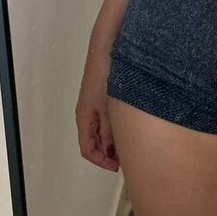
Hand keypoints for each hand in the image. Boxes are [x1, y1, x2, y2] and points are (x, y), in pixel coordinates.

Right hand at [75, 42, 119, 171]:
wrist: (107, 49)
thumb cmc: (106, 76)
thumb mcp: (109, 107)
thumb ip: (109, 129)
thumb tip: (111, 149)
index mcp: (84, 118)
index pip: (88, 149)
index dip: (102, 161)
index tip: (119, 166)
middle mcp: (88, 113)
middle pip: (95, 141)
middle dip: (109, 153)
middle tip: (128, 157)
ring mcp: (95, 105)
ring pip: (102, 130)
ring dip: (114, 140)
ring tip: (131, 144)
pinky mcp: (103, 96)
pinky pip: (107, 119)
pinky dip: (116, 127)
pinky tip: (130, 126)